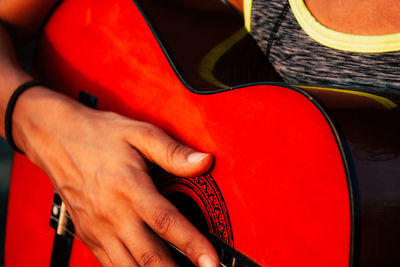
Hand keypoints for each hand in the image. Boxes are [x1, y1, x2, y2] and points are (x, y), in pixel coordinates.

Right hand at [12, 87, 218, 266]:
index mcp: (129, 188)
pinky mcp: (88, 234)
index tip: (211, 262)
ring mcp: (98, 228)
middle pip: (148, 256)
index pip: (167, 223)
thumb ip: (172, 151)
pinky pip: (109, 263)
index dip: (193, 245)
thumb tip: (203, 161)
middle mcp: (113, 214)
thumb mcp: (138, 133)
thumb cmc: (97, 135)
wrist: (54, 137)